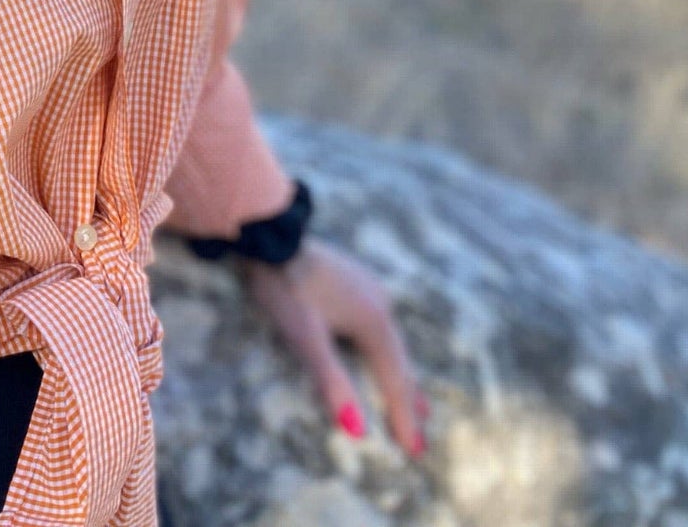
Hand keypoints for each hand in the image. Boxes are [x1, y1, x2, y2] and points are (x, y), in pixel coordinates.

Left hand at [236, 236, 427, 455]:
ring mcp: (369, 289)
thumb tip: (358, 432)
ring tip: (416, 406)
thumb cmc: (285, 288)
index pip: (394, 379)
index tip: (413, 452)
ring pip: (391, 344)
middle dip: (408, 403)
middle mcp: (380, 303)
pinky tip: (381, 352)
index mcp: (374, 321)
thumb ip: (332, 382)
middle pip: (399, 363)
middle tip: (418, 442)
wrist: (269, 235)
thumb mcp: (305, 339)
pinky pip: (379, 328)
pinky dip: (386, 353)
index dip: (402, 417)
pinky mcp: (354, 281)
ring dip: (400, 378)